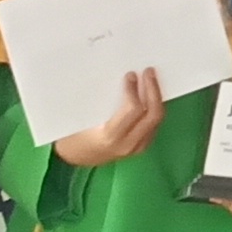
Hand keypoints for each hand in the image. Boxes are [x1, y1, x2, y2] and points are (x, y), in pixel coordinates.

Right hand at [48, 68, 165, 169]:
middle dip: (153, 90)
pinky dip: (153, 108)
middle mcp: (127, 144)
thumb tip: (118, 76)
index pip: (133, 109)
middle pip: (153, 115)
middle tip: (149, 72)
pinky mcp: (140, 148)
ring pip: (157, 120)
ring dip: (156, 98)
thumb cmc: (74, 135)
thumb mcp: (82, 118)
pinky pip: (154, 125)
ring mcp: (136, 148)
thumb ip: (99, 101)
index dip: (134, 89)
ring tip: (151, 80)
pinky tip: (149, 95)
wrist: (76, 159)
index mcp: (110, 136)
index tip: (131, 74)